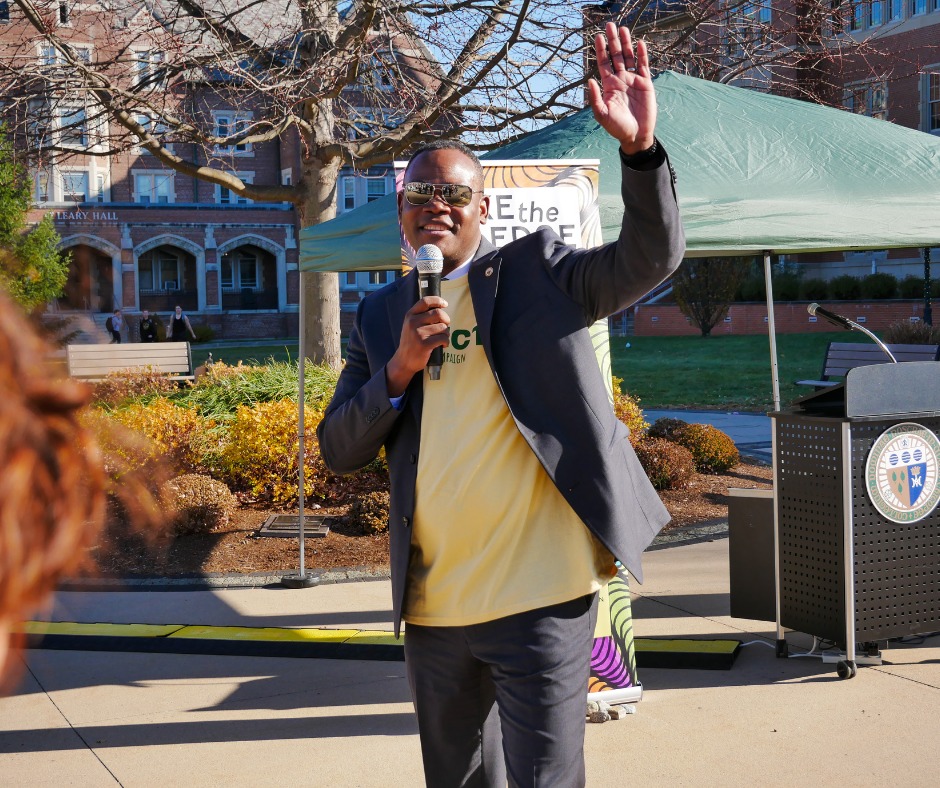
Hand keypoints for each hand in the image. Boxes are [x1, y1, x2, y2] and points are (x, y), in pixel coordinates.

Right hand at [385, 296, 449, 395]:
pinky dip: (446, 342)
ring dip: (446, 333)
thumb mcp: (410, 325)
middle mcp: (413, 322)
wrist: (403, 361)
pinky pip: (443, 338)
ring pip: (443, 327)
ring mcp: (418, 333)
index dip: (437, 301)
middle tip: (445, 326)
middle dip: (446, 320)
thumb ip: (421, 316)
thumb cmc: (411, 342)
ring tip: (441, 338)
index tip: (444, 304)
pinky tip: (442, 345)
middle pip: (438, 313)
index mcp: (410, 315)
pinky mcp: (424, 344)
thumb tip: (440, 308)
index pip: (425, 301)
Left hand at [588, 23, 656, 154]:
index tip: (598, 36)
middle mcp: (620, 79)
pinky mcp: (646, 83)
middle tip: (610, 25)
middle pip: (616, 56)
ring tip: (623, 29)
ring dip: (626, 43)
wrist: (636, 135)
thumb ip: (594, 98)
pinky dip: (642, 54)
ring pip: (629, 57)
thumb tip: (589, 81)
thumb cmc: (617, 127)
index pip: (603, 63)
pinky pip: (644, 65)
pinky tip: (639, 43)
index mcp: (609, 85)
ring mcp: (633, 80)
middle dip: (613, 41)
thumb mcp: (602, 114)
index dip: (601, 50)